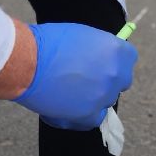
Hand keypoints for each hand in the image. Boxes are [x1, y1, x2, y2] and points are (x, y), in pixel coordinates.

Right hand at [12, 23, 136, 129]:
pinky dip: (84, 115)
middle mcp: (114, 74)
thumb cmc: (47, 43)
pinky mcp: (87, 114)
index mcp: (115, 50)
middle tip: (86, 76)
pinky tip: (69, 106)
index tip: (105, 60)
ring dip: (94, 96)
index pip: (129, 57)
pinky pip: (94, 119)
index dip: (115, 59)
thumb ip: (98, 48)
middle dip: (107, 78)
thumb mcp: (81, 36)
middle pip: (121, 80)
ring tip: (70, 90)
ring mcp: (102, 96)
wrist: (26, 62)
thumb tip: (102, 56)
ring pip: (106, 100)